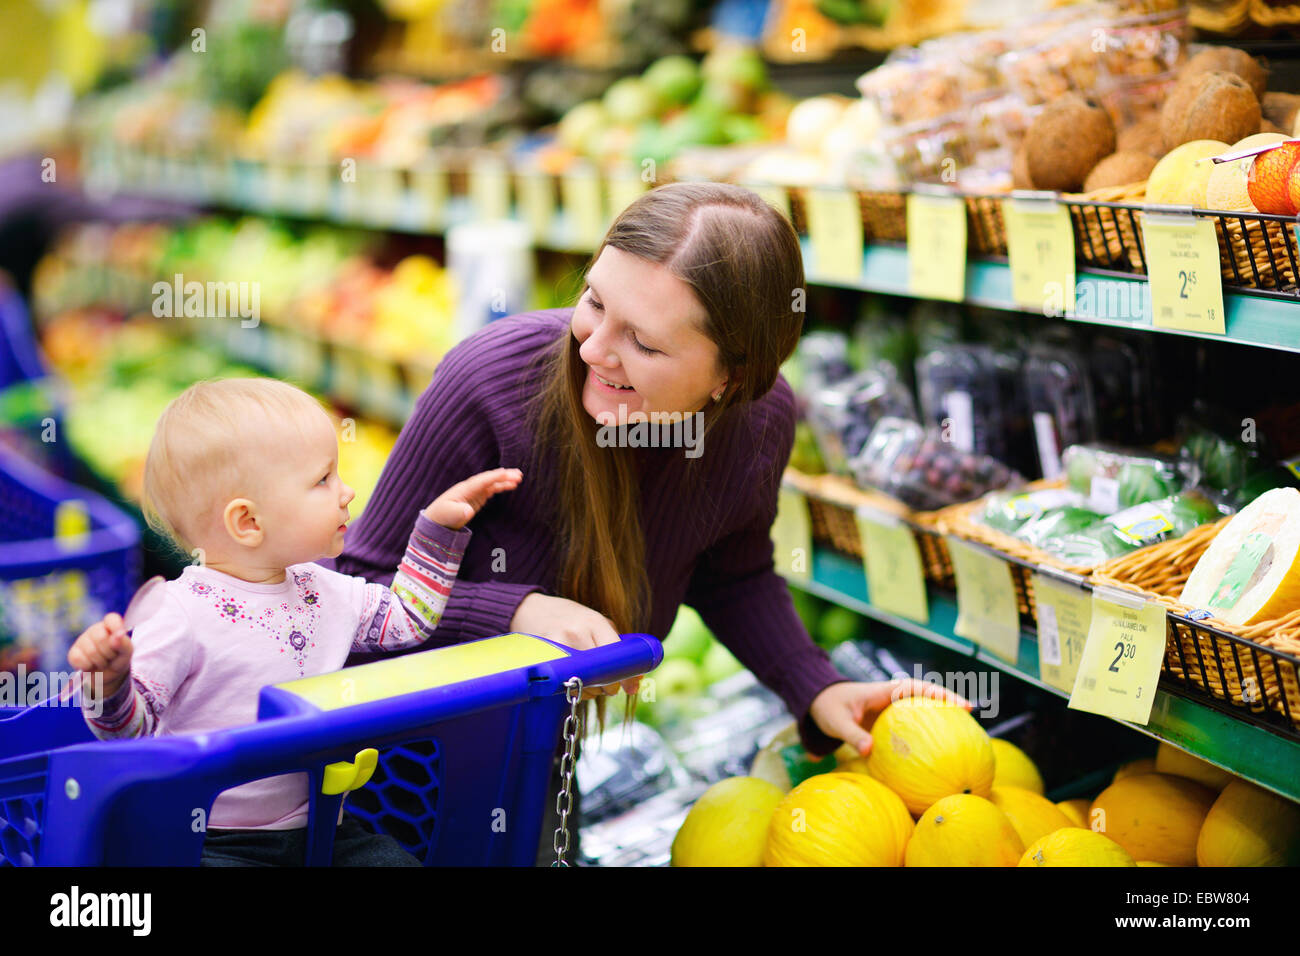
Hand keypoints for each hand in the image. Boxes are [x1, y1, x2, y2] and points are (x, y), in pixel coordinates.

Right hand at [67, 613, 132, 699]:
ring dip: (100, 662)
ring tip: (103, 662)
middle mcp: (95, 630)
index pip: (111, 619)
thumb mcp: (126, 653)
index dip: (116, 626)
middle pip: (101, 638)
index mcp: (110, 626)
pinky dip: (88, 666)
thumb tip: (118, 635)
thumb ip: (124, 643)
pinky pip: (79, 659)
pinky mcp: (73, 653)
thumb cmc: (117, 660)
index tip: (120, 636)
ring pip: (91, 651)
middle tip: (111, 657)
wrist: (106, 677)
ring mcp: (82, 640)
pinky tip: (91, 665)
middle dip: (109, 653)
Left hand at [423, 468, 521, 529]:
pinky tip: (511, 485)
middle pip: (489, 479)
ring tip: (519, 478)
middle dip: (503, 476)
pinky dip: (501, 486)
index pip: (481, 481)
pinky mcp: (477, 497)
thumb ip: (459, 511)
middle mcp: (470, 487)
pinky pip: (491, 489)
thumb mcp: (449, 515)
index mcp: (464, 489)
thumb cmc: (442, 516)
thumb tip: (469, 511)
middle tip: (518, 474)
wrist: (437, 519)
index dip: (493, 477)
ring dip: (505, 480)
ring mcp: (474, 492)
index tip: (506, 473)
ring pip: (492, 483)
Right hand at [509, 593, 638, 698]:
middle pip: (602, 672)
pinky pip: (566, 682)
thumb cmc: (568, 620)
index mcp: (595, 622)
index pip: (618, 655)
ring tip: (588, 681)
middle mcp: (578, 631)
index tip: (629, 688)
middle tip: (606, 686)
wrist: (529, 610)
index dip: (625, 676)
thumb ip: (618, 647)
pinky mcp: (545, 655)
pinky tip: (573, 681)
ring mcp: (560, 643)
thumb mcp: (595, 624)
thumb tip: (638, 681)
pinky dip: (573, 688)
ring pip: (584, 681)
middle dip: (609, 686)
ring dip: (591, 690)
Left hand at [809, 679, 972, 755]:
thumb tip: (869, 750)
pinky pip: (910, 725)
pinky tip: (933, 754)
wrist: (817, 703)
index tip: (961, 704)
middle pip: (927, 696)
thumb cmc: (828, 708)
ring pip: (921, 710)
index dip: (940, 694)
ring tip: (964, 732)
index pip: (918, 688)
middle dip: (949, 702)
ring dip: (939, 717)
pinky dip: (923, 733)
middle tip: (972, 714)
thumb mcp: (836, 721)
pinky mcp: (889, 721)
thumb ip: (852, 735)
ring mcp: (892, 708)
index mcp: (884, 690)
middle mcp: (892, 697)